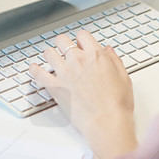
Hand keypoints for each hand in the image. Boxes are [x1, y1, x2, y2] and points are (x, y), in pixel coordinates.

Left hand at [29, 30, 137, 158]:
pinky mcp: (55, 87)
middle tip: (64, 50)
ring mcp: (65, 73)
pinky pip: (38, 73)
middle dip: (63, 44)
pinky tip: (34, 69)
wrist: (107, 123)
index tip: (81, 44)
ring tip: (52, 59)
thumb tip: (108, 50)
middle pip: (62, 40)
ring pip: (49, 53)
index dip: (81, 39)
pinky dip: (34, 70)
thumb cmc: (117, 104)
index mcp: (95, 56)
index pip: (82, 35)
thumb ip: (114, 61)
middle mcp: (78, 61)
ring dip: (50, 55)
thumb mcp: (124, 78)